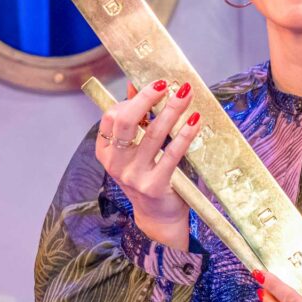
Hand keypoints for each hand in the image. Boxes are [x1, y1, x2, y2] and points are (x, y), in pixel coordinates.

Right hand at [95, 80, 201, 248]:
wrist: (158, 217)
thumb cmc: (147, 176)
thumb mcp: (135, 150)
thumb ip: (135, 120)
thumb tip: (136, 86)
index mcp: (106, 152)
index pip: (110, 118)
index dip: (129, 99)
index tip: (152, 86)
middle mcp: (116, 164)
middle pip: (126, 122)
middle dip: (147, 99)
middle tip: (165, 84)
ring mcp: (134, 176)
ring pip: (153, 134)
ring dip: (171, 110)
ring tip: (185, 94)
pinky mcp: (155, 186)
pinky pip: (171, 154)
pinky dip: (184, 134)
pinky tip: (194, 120)